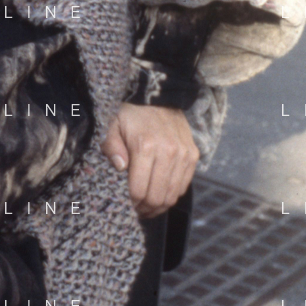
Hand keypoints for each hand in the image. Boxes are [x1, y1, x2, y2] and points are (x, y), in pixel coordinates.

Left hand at [101, 103, 198, 217]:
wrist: (158, 95)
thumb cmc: (132, 113)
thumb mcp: (113, 125)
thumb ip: (112, 147)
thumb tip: (119, 167)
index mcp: (145, 145)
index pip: (139, 190)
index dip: (131, 202)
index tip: (126, 204)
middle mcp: (167, 151)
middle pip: (157, 197)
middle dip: (145, 208)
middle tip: (137, 209)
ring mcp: (183, 154)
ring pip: (172, 195)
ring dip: (159, 206)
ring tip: (148, 206)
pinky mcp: (193, 155)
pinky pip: (183, 186)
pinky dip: (172, 194)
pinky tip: (161, 193)